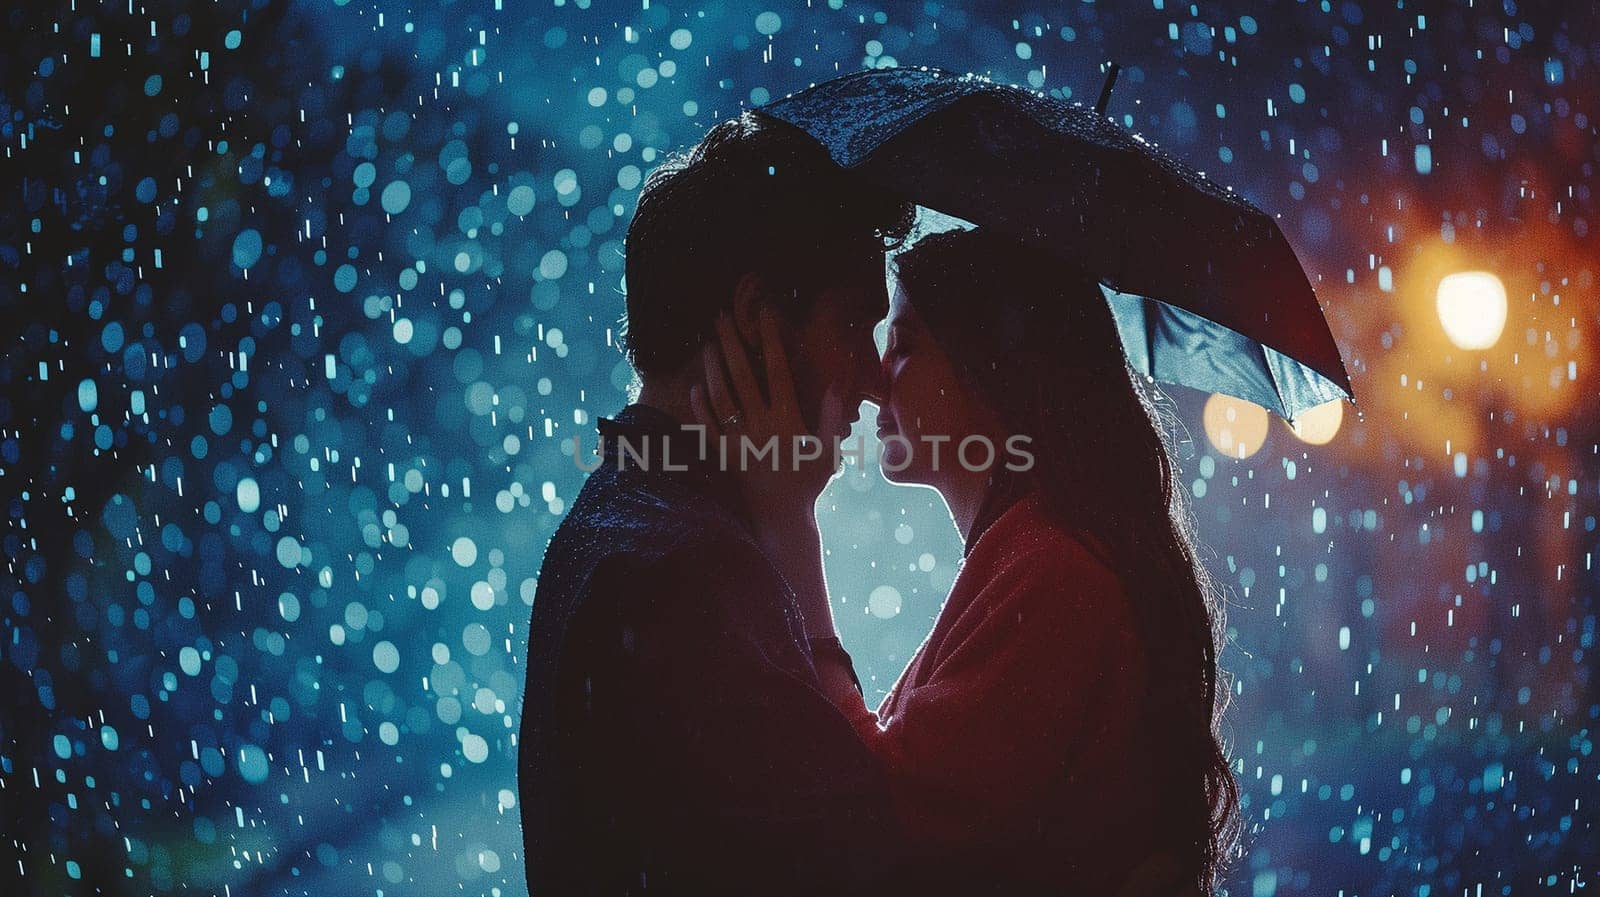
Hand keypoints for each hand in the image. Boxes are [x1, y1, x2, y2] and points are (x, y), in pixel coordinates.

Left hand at [690, 304, 842, 633]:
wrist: (781, 519)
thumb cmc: (808, 484)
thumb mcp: (827, 450)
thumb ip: (830, 415)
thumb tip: (835, 383)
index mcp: (786, 420)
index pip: (777, 371)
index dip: (771, 341)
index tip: (765, 317)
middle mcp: (760, 426)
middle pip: (742, 376)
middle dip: (731, 344)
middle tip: (721, 318)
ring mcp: (738, 440)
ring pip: (721, 397)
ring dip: (713, 369)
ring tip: (708, 345)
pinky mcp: (724, 455)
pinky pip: (707, 427)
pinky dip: (699, 407)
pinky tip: (695, 387)